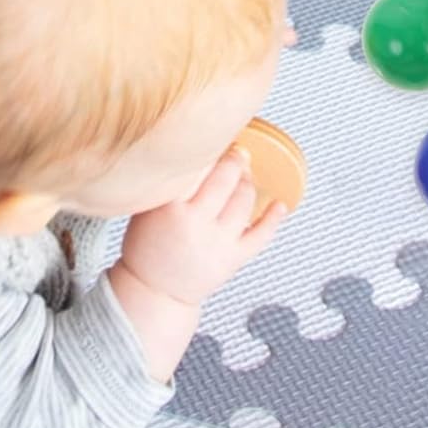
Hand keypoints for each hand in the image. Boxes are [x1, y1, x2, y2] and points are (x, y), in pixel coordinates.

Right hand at [117, 150, 286, 308]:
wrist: (154, 292)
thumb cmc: (148, 246)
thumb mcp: (148, 208)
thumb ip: (169, 181)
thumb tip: (197, 146)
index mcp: (169, 208)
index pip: (197, 166)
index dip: (209, 147)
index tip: (214, 135)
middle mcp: (195, 224)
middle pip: (225, 179)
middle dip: (235, 159)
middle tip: (236, 151)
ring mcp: (217, 244)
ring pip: (244, 200)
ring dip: (248, 181)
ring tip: (244, 173)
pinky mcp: (233, 260)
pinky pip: (261, 236)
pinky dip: (274, 218)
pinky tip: (280, 205)